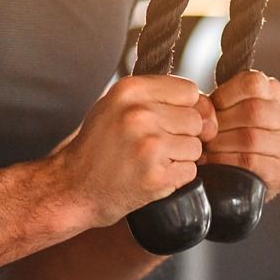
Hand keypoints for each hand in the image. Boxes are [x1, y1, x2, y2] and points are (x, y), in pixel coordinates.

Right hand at [54, 75, 217, 227]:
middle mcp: (139, 114)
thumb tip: (206, 109)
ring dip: (179, 157)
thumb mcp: (115, 106)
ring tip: (150, 161)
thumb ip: (156, 97)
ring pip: (195, 146)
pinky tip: (151, 175)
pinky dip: (176, 177)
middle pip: (195, 119)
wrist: (72, 188)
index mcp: (129, 91)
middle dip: (182, 134)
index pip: (189, 90)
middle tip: (153, 145)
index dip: (185, 107)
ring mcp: (149, 146)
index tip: (171, 119)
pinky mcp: (156, 176)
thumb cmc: (95, 147)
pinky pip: (190, 171)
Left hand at [205, 70, 279, 198]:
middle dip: (220, 124)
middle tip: (204, 135)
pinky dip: (226, 162)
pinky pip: (251, 162)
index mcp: (273, 95)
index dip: (225, 94)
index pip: (253, 82)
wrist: (234, 185)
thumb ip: (213, 104)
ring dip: (220, 145)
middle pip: (252, 110)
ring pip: (251, 138)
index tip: (211, 108)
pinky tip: (214, 163)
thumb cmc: (224, 141)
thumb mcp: (219, 114)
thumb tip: (202, 108)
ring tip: (206, 150)